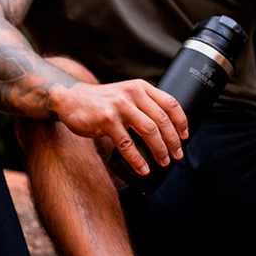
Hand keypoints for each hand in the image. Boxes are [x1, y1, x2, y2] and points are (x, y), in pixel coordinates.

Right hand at [54, 80, 188, 174]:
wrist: (71, 99)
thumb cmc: (101, 102)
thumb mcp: (124, 94)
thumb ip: (142, 103)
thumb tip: (165, 128)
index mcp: (140, 87)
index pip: (170, 102)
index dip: (181, 121)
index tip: (185, 136)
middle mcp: (132, 94)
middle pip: (162, 119)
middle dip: (173, 141)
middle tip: (177, 155)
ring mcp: (119, 106)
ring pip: (149, 131)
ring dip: (160, 150)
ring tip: (164, 162)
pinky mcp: (106, 120)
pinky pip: (127, 144)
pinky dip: (138, 159)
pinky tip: (143, 168)